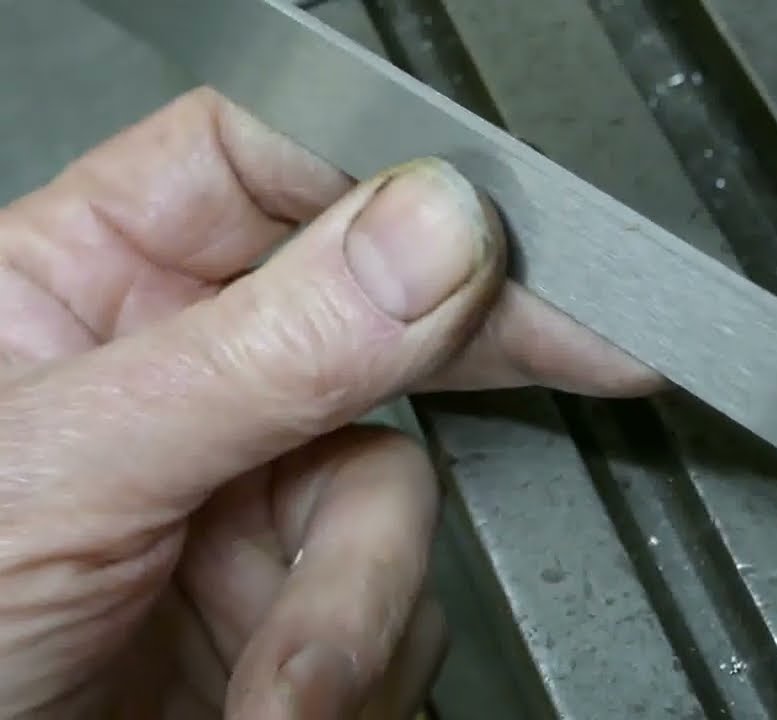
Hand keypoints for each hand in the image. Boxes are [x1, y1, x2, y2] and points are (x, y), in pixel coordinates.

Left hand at [0, 87, 660, 717]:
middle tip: (586, 345)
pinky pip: (402, 597)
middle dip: (476, 346)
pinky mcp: (293, 602)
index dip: (379, 176)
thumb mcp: (72, 470)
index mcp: (86, 290)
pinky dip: (359, 660)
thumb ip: (263, 352)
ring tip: (285, 678)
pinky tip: (282, 699)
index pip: (262, 166)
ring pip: (403, 483)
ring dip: (358, 596)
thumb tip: (432, 233)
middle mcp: (185, 379)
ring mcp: (247, 492)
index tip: (483, 217)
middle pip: (376, 307)